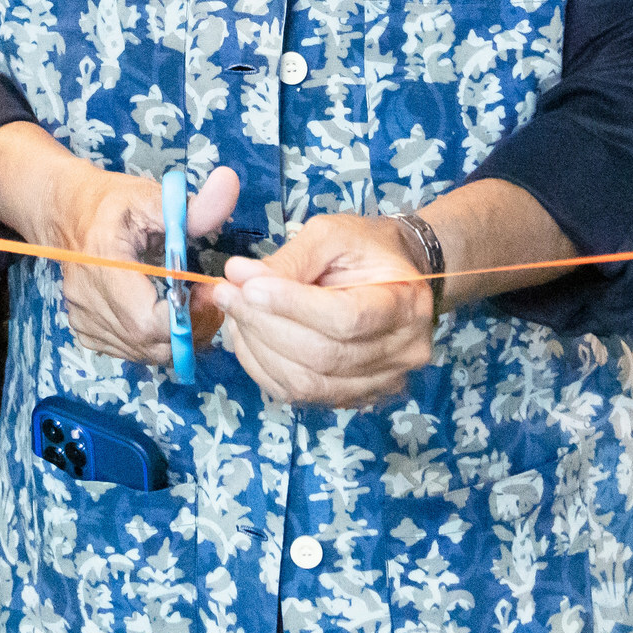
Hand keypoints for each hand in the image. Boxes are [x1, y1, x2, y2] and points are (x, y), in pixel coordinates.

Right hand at [40, 157, 243, 365]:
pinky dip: (154, 342)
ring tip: (194, 306)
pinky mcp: (85, 330)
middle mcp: (87, 299)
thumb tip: (230, 182)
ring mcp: (83, 319)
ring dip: (175, 339)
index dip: (185, 318)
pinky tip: (167, 315)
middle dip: (188, 331)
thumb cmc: (115, 203)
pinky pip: (128, 351)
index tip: (209, 292)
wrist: (69, 214)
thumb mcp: (156, 195)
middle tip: (210, 302)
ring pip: (140, 352)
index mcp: (104, 263)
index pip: (145, 319)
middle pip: (146, 342)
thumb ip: (195, 204)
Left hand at [206, 212, 437, 408]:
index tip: (248, 285)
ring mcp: (380, 383)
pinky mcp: (352, 398)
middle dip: (264, 324)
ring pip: (306, 382)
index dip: (292, 306)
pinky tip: (248, 337)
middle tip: (226, 294)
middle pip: (322, 355)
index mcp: (406, 303)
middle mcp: (402, 352)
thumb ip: (290, 258)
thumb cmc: (366, 249)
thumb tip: (238, 276)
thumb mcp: (333, 234)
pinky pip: (299, 394)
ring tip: (233, 312)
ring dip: (257, 348)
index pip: (346, 318)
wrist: (396, 277)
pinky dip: (263, 367)